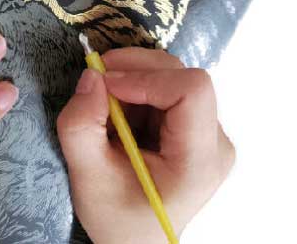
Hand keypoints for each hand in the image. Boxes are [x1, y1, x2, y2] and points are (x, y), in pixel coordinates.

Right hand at [57, 48, 234, 243]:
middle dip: (135, 70)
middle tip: (97, 81)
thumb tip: (92, 76)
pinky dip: (137, 89)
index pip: (192, 90)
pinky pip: (168, 87)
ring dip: (133, 79)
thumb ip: (81, 125)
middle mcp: (215, 142)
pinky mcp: (197, 125)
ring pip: (173, 76)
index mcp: (199, 161)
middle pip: (182, 76)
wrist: (136, 240)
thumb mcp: (87, 178)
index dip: (146, 77)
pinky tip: (121, 112)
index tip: (106, 84)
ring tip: (106, 105)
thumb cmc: (117, 218)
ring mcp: (209, 132)